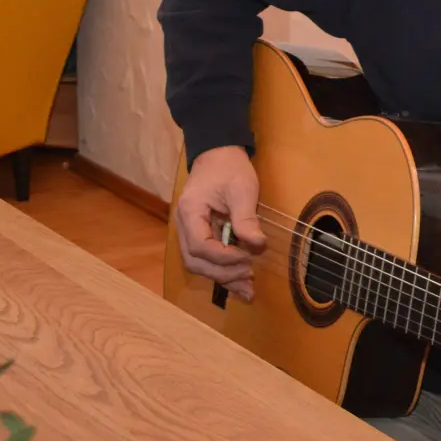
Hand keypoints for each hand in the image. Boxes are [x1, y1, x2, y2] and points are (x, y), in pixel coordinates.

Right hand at [173, 145, 266, 300]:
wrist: (218, 153)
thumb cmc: (229, 167)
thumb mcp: (242, 189)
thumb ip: (246, 219)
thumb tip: (257, 246)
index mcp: (190, 212)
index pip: (200, 246)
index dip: (225, 257)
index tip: (249, 256)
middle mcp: (183, 225)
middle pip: (195, 261)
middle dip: (223, 273)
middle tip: (250, 275)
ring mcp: (189, 231)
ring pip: (198, 264)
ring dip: (223, 277)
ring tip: (248, 287)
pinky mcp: (199, 234)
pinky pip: (206, 258)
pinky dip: (223, 270)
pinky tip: (240, 281)